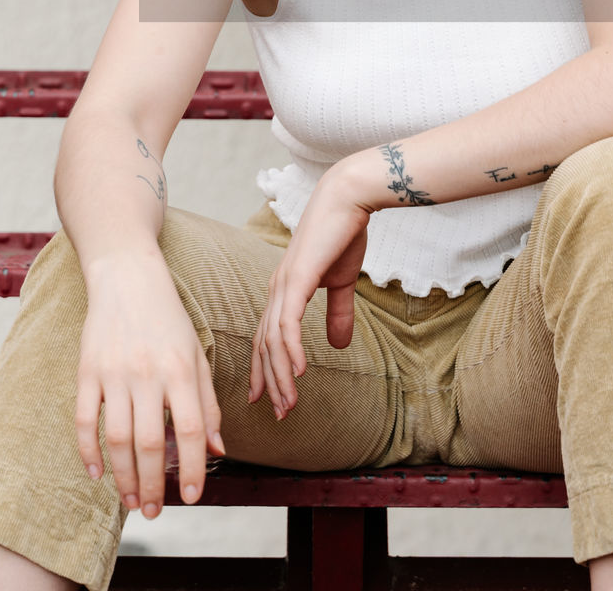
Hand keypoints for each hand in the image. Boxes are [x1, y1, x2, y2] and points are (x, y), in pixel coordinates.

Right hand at [75, 259, 224, 519]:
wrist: (127, 277)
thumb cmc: (168, 319)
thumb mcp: (197, 353)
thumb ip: (207, 402)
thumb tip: (217, 449)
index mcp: (182, 368)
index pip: (190, 429)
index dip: (192, 468)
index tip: (192, 497)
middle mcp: (148, 373)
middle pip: (149, 442)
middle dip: (153, 485)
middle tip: (156, 512)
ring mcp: (114, 372)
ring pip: (116, 438)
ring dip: (123, 477)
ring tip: (132, 502)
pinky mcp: (87, 370)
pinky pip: (84, 420)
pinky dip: (88, 452)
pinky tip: (97, 474)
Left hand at [248, 161, 373, 418]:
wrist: (348, 199)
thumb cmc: (344, 234)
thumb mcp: (342, 281)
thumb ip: (338, 312)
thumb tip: (338, 345)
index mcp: (284, 289)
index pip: (267, 337)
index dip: (266, 369)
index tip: (269, 399)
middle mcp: (277, 289)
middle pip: (264, 344)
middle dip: (269, 381)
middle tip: (277, 414)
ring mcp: (284, 283)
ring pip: (274, 340)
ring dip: (280, 375)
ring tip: (289, 404)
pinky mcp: (297, 278)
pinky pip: (288, 322)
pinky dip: (290, 349)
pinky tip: (297, 372)